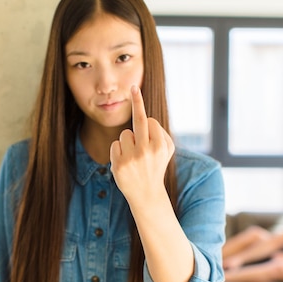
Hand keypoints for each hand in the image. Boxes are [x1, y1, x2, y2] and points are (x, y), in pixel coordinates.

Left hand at [110, 85, 174, 201]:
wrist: (147, 194)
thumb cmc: (156, 165)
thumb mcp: (167, 150)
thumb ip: (161, 132)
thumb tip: (148, 117)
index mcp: (162, 146)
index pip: (151, 121)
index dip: (149, 126)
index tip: (143, 108)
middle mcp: (149, 151)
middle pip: (140, 120)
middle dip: (138, 101)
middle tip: (134, 87)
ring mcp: (133, 159)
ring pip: (124, 134)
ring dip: (127, 142)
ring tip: (134, 157)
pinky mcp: (119, 165)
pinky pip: (115, 145)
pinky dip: (119, 152)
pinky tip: (126, 163)